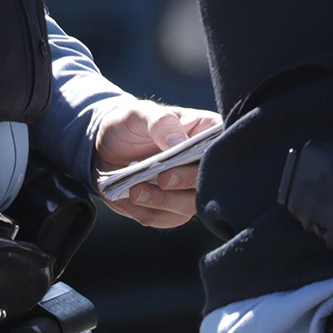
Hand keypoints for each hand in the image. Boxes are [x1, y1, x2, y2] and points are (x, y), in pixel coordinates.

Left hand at [92, 102, 217, 228]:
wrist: (106, 149)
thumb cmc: (131, 125)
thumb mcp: (140, 114)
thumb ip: (161, 123)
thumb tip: (179, 143)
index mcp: (207, 133)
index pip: (225, 147)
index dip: (216, 157)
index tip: (189, 158)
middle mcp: (204, 164)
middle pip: (211, 181)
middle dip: (186, 181)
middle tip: (162, 178)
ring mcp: (190, 189)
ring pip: (190, 205)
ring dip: (163, 201)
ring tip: (135, 191)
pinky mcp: (173, 209)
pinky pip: (167, 219)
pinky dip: (147, 212)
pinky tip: (129, 199)